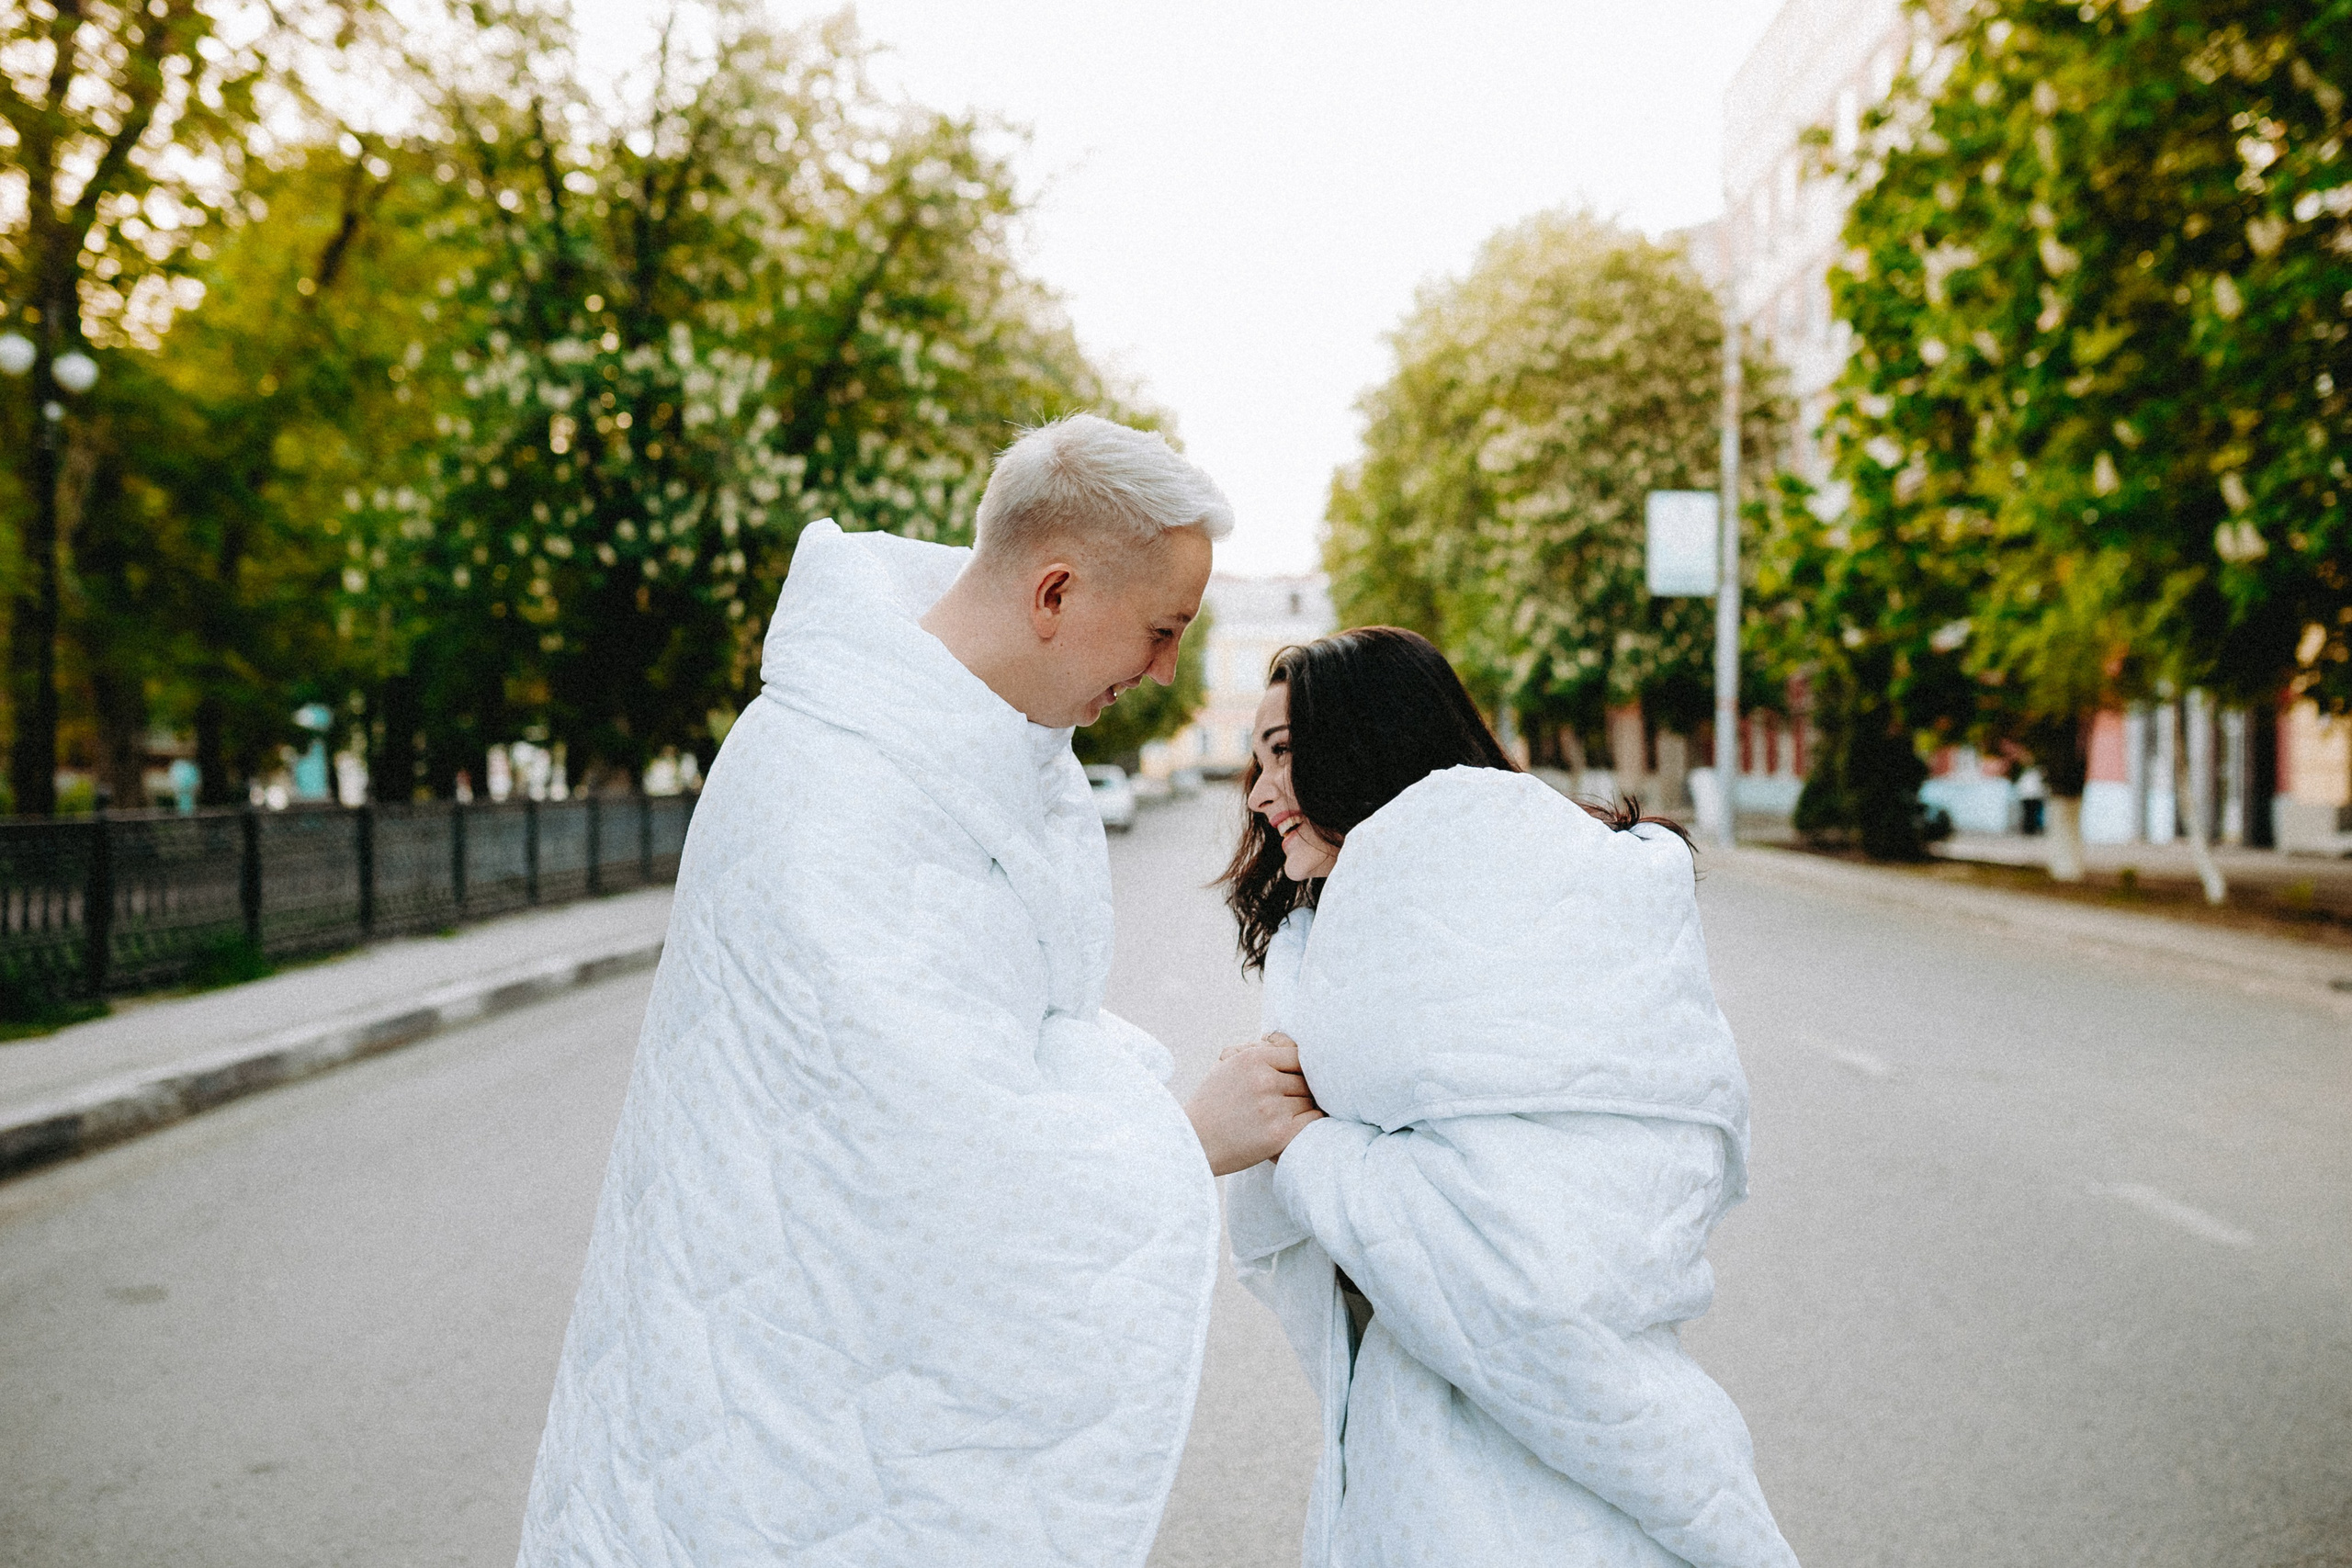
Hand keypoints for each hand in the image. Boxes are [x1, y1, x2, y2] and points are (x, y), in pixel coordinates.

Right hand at [1185, 1035, 1321, 1176]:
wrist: (1195, 1143)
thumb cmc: (1212, 1104)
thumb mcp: (1227, 1066)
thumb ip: (1258, 1053)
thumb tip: (1289, 1043)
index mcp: (1252, 1059)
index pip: (1297, 1054)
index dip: (1300, 1067)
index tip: (1296, 1077)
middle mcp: (1264, 1081)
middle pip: (1305, 1079)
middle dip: (1300, 1089)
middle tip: (1291, 1098)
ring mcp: (1273, 1108)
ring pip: (1308, 1100)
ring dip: (1302, 1107)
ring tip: (1287, 1114)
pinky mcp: (1280, 1134)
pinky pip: (1313, 1119)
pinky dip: (1310, 1121)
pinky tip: (1297, 1124)